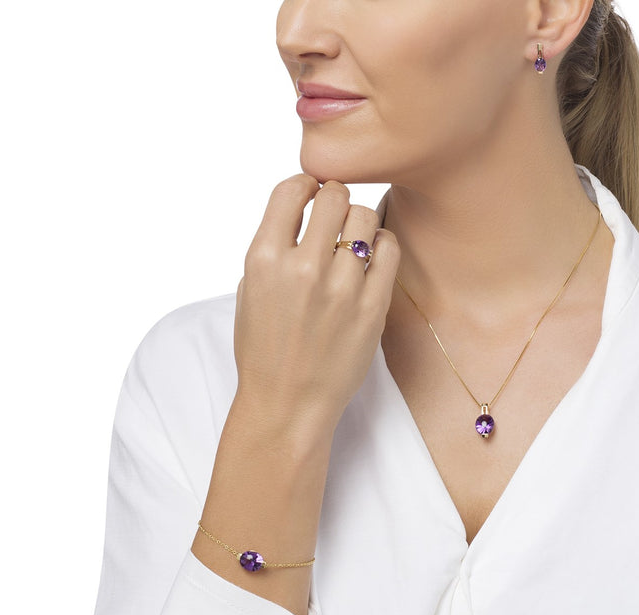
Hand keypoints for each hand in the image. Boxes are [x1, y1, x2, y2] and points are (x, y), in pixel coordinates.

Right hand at [231, 175, 399, 438]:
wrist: (286, 405)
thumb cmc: (264, 349)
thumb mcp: (250, 290)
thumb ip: (274, 247)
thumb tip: (302, 209)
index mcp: (263, 260)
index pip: (291, 189)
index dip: (305, 186)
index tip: (310, 194)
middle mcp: (302, 268)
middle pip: (334, 196)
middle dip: (334, 200)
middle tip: (335, 216)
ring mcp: (340, 289)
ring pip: (364, 218)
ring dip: (359, 222)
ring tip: (353, 241)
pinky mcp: (372, 307)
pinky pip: (388, 249)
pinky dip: (381, 245)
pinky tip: (371, 259)